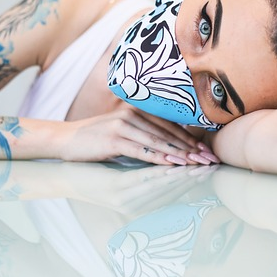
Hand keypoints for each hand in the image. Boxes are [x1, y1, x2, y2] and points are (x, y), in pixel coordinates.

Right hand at [58, 104, 219, 165]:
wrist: (67, 139)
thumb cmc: (97, 138)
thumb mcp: (124, 131)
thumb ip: (145, 134)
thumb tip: (172, 147)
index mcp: (138, 111)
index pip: (170, 126)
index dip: (190, 139)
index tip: (207, 152)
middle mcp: (133, 115)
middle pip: (168, 134)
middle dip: (191, 148)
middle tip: (209, 160)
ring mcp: (123, 125)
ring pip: (158, 142)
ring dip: (180, 154)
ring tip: (197, 164)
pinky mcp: (114, 139)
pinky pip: (142, 150)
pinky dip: (159, 158)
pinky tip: (173, 165)